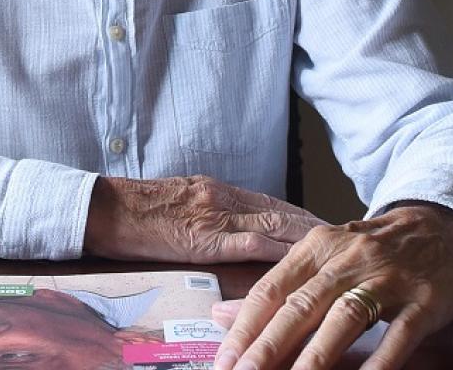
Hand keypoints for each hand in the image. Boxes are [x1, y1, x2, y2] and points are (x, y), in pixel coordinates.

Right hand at [81, 175, 321, 262]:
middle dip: (317, 225)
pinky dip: (281, 251)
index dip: (301, 214)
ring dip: (310, 237)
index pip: (271, 202)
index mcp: (216, 190)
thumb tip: (226, 231)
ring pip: (277, 223)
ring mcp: (217, 216)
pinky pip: (253, 243)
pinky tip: (302, 260)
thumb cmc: (131, 211)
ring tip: (339, 248)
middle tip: (350, 235)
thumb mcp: (175, 204)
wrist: (102, 207)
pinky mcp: (207, 237)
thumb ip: (203, 214)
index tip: (327, 225)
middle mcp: (224, 198)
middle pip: (283, 211)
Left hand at [210, 202, 452, 369]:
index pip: (272, 290)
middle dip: (268, 346)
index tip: (224, 362)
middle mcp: (349, 260)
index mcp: (317, 248)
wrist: (441, 225)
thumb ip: (275, 288)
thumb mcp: (321, 258)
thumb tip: (219, 315)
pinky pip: (399, 334)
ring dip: (315, 356)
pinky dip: (380, 361)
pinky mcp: (424, 300)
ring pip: (345, 318)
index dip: (245, 327)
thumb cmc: (372, 249)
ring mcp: (389, 279)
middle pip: (302, 306)